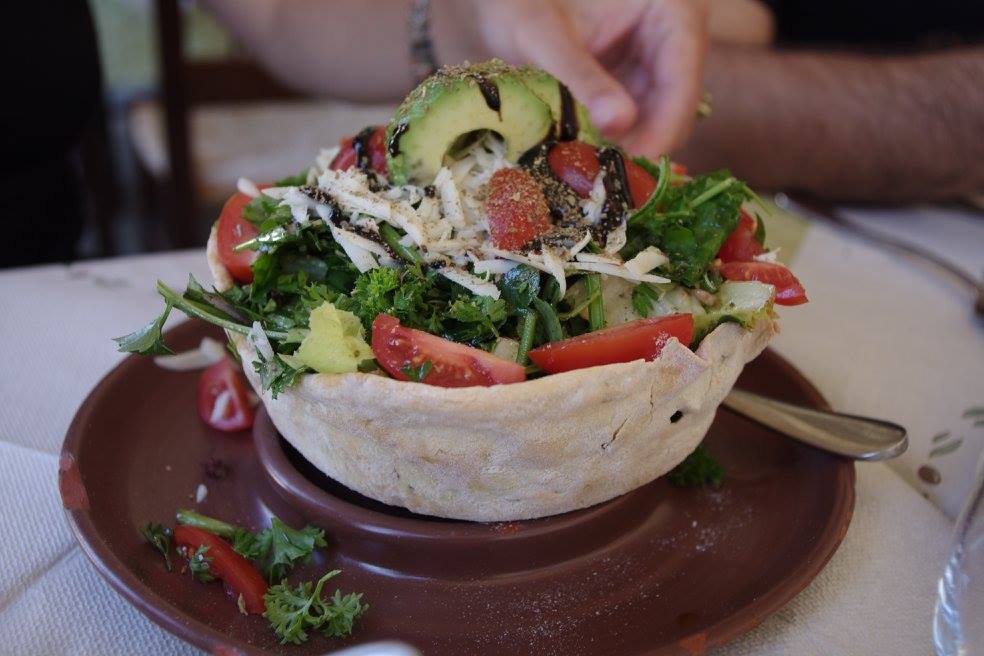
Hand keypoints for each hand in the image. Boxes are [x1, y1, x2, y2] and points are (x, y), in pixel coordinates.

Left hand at [435, 0, 708, 155]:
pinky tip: (582, 157)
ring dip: (623, 149)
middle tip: (600, 176)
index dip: (663, 127)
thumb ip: (582, 77)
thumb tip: (618, 124)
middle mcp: (674, 39)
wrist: (507, 0)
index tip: (631, 163)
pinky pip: (632, 123)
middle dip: (641, 144)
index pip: (683, 80)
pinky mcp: (634, 85)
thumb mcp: (547, 37)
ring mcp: (655, 64)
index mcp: (671, 11)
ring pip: (655, 123)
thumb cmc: (523, 0)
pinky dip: (609, 142)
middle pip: (674, 108)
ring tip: (585, 169)